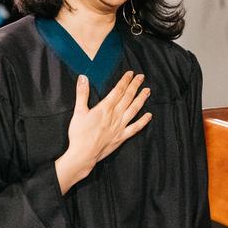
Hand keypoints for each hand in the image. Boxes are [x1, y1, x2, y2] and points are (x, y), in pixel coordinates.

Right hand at [54, 71, 151, 194]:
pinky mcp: (121, 137)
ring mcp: (120, 127)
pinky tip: (149, 116)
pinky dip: (143, 121)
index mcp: (105, 108)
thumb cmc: (79, 134)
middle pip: (127, 97)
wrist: (83, 154)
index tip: (130, 73)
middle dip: (135, 86)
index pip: (118, 91)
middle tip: (141, 77)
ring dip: (141, 99)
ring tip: (147, 91)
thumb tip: (83, 78)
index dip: (125, 81)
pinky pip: (135, 128)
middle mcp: (115, 116)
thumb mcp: (78, 111)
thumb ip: (82, 93)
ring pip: (134, 110)